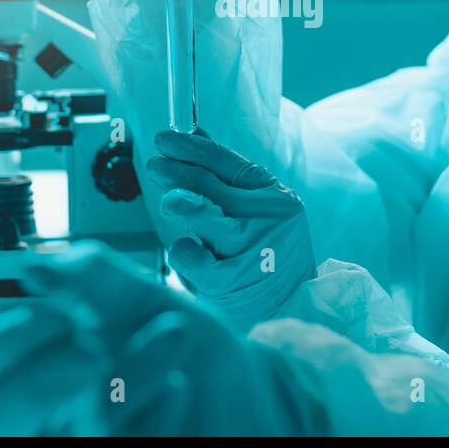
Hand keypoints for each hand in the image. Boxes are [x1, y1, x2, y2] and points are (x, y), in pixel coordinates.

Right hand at [0, 242, 314, 435]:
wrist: (248, 390)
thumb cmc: (183, 343)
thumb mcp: (144, 298)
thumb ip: (92, 277)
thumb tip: (33, 263)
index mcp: (37, 362)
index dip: (8, 335)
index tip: (57, 306)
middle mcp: (48, 413)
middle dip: (48, 375)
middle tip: (99, 348)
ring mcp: (80, 440)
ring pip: (70, 430)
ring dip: (124, 381)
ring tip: (173, 343)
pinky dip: (154, 415)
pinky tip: (180, 390)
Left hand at [147, 131, 314, 329]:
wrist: (291, 310)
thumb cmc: (271, 256)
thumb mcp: (263, 212)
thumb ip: (229, 178)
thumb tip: (193, 136)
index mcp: (276, 198)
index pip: (228, 162)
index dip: (192, 147)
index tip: (167, 140)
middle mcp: (267, 221)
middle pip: (210, 185)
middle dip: (175, 172)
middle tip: (157, 167)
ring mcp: (250, 251)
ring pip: (200, 216)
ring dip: (178, 205)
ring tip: (172, 204)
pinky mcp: (229, 281)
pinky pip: (190, 256)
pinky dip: (183, 252)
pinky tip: (190, 252)